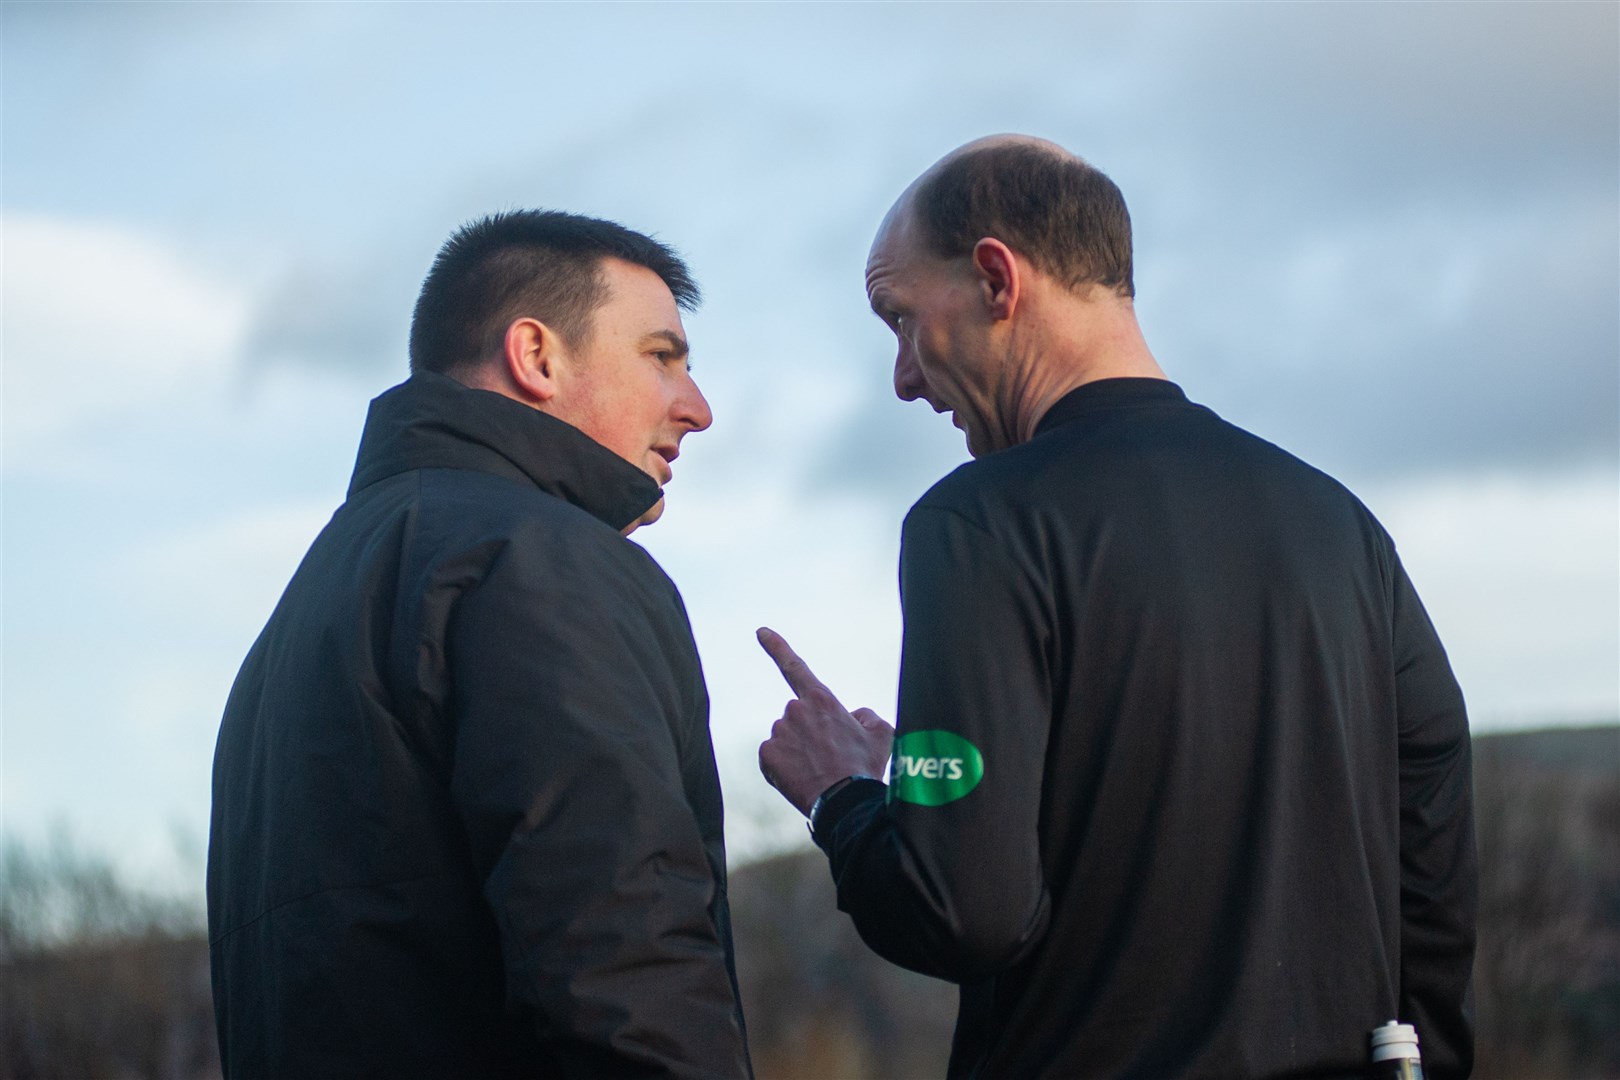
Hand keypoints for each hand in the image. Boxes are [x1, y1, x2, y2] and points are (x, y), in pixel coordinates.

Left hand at [756, 626, 893, 816]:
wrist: (846, 801)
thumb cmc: (865, 767)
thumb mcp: (881, 733)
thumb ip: (866, 715)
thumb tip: (853, 716)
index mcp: (821, 699)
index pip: (795, 667)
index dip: (776, 647)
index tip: (760, 632)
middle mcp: (795, 710)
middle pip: (797, 717)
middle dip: (808, 732)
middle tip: (829, 756)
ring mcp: (779, 733)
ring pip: (785, 738)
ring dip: (797, 751)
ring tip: (819, 771)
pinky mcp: (767, 755)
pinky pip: (772, 758)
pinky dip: (783, 767)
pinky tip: (801, 778)